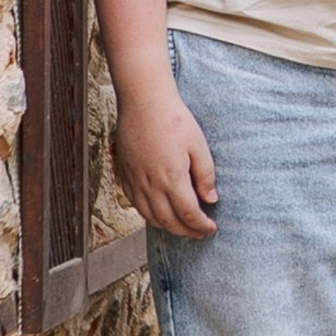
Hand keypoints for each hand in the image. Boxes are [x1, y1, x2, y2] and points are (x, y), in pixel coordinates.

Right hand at [115, 80, 218, 237]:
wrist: (144, 103)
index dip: (200, 226)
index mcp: (172, 179)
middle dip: (186, 231)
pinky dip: (148, 214)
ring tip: (181, 225)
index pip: (188, 214)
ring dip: (167, 226)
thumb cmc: (174, 120)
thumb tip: (211, 199)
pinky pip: (135, 205)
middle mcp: (151, 186)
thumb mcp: (199, 144)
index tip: (211, 229)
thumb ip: (205, 175)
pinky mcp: (125, 175)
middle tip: (199, 232)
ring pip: (150, 217)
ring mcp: (135, 182)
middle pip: (169, 221)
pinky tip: (158, 211)